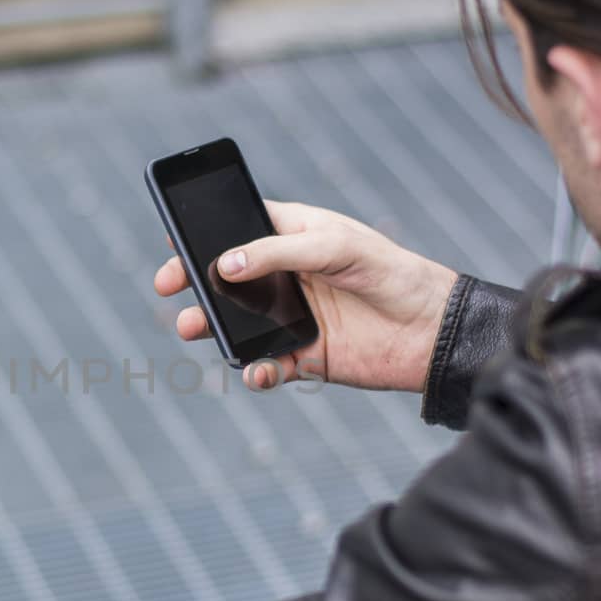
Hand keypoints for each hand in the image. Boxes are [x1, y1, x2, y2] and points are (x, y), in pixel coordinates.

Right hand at [154, 201, 457, 391]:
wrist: (433, 330)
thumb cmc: (390, 271)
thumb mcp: (335, 247)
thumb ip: (278, 253)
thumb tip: (225, 264)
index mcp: (294, 236)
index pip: (239, 228)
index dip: (205, 234)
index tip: (174, 240)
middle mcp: (288, 276)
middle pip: (226, 279)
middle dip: (194, 283)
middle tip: (167, 287)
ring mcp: (293, 317)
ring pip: (238, 323)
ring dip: (212, 327)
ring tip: (194, 328)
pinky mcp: (305, 356)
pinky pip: (267, 365)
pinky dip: (255, 371)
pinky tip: (257, 370)